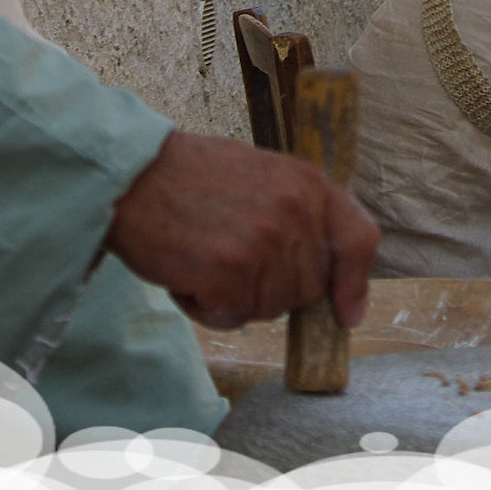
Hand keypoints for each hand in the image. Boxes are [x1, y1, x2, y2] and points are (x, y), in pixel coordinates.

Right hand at [106, 130, 379, 331]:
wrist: (132, 171)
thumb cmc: (191, 176)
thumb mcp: (264, 177)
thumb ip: (300, 217)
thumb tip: (331, 282)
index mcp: (308, 184)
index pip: (358, 239)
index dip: (354, 282)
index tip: (346, 312)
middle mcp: (295, 213)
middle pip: (307, 289)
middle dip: (272, 288)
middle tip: (230, 257)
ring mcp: (264, 243)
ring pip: (269, 308)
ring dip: (235, 298)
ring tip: (205, 258)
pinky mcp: (230, 272)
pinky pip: (232, 318)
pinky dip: (206, 308)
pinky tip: (187, 275)